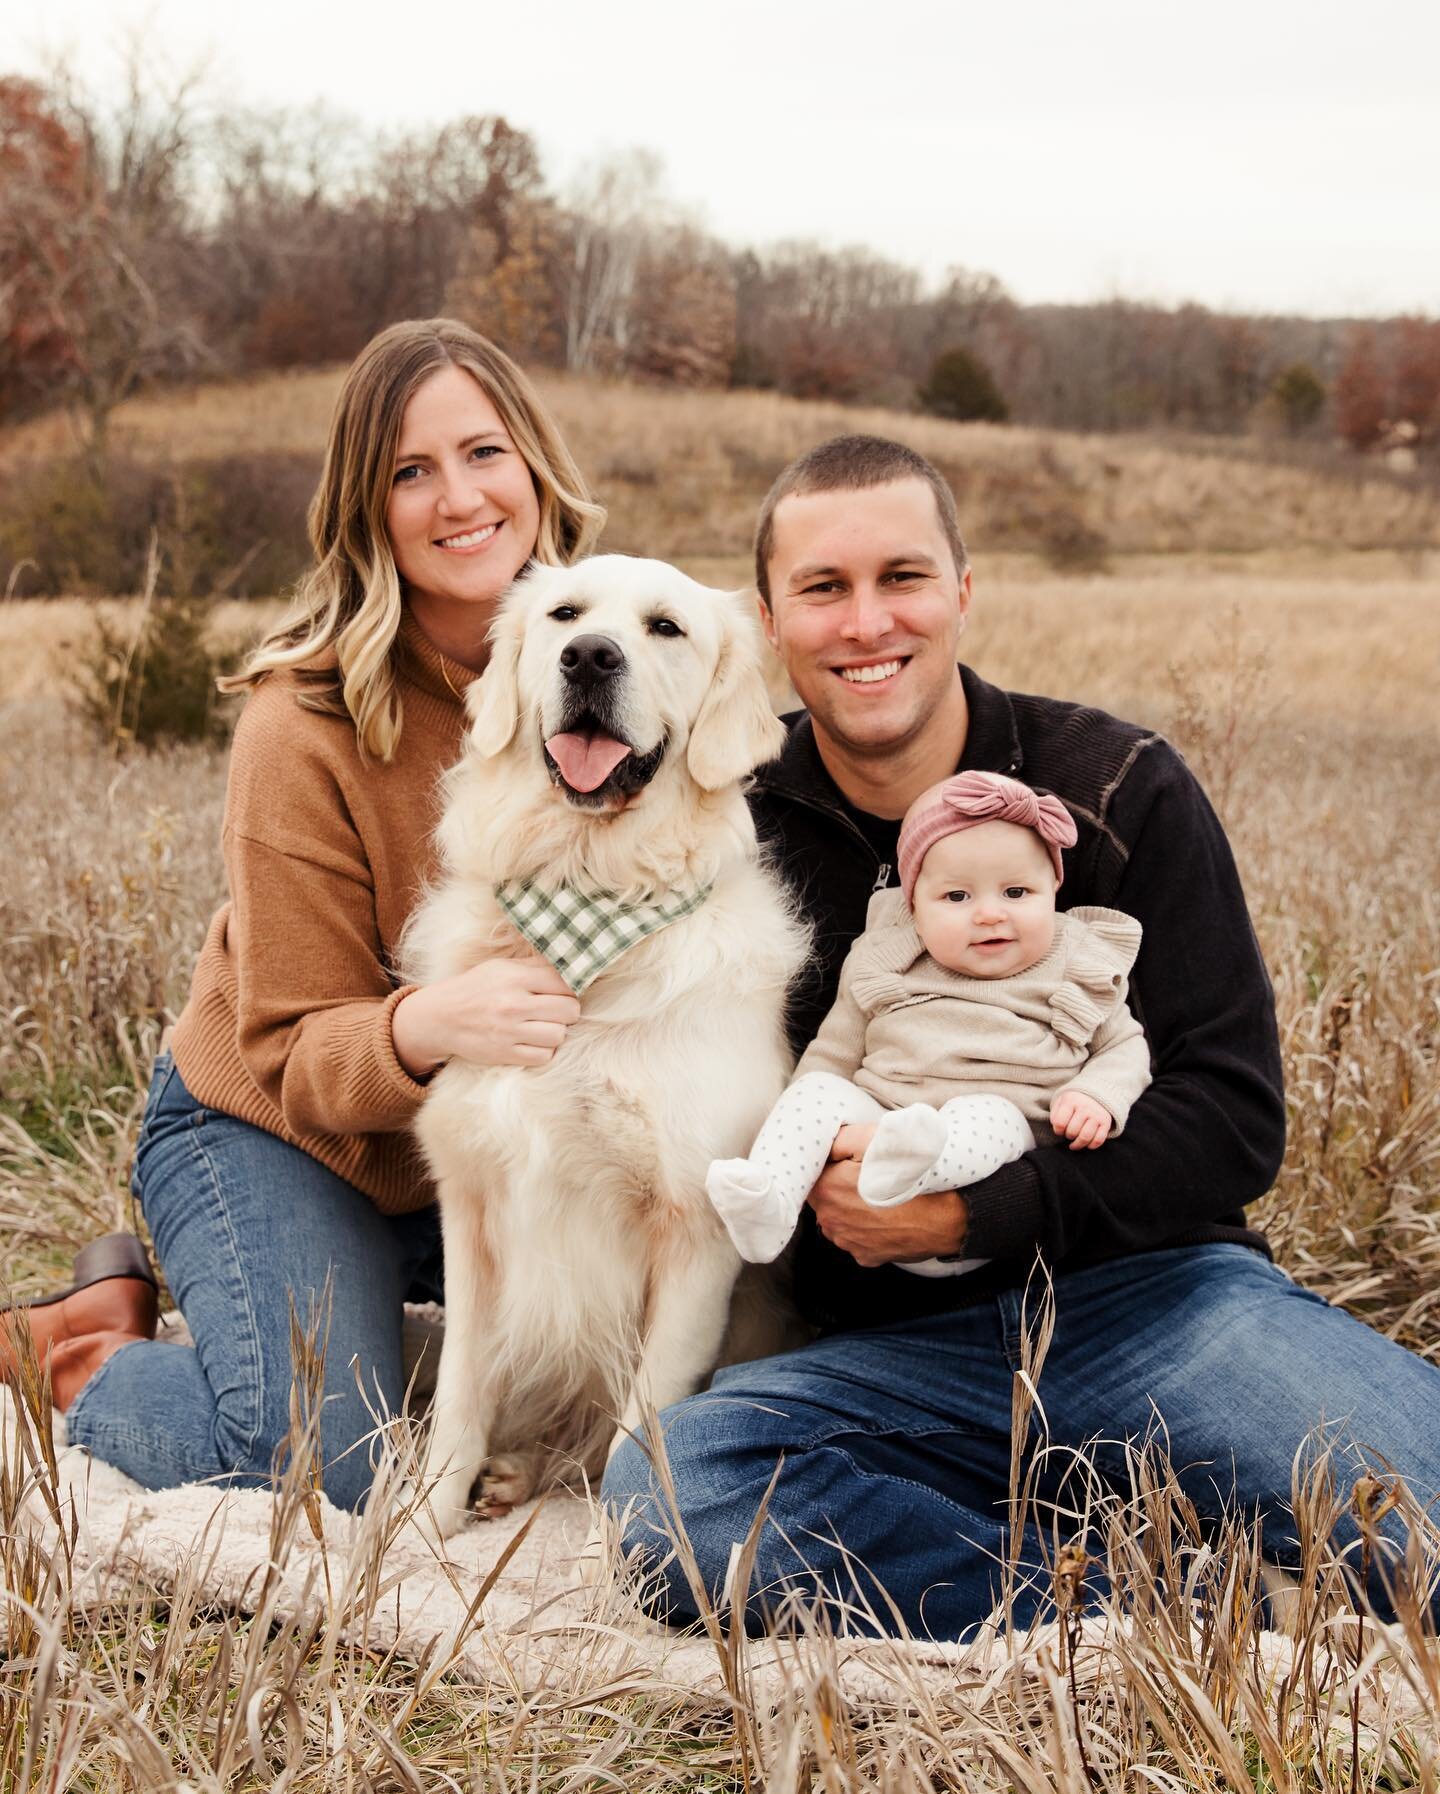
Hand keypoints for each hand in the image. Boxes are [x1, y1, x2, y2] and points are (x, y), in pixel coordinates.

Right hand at [393, 953, 580, 1075]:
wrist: (441, 1017)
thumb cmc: (475, 988)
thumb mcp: (501, 968)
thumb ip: (534, 967)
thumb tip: (570, 965)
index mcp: (515, 978)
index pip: (565, 983)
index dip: (570, 989)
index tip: (563, 993)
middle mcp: (514, 1004)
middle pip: (570, 1010)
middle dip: (568, 1011)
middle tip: (557, 1011)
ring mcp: (509, 1031)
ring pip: (559, 1035)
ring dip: (556, 1031)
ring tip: (544, 1026)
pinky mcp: (505, 1054)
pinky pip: (544, 1056)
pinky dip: (543, 1050)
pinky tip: (533, 1041)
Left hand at [806, 1124, 967, 1266]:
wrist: (945, 1217)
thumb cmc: (910, 1178)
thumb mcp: (874, 1142)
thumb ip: (840, 1140)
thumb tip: (826, 1143)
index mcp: (827, 1189)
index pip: (812, 1173)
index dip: (829, 1166)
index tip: (846, 1162)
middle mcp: (829, 1220)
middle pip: (823, 1198)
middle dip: (838, 1188)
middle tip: (864, 1178)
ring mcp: (847, 1241)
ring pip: (839, 1219)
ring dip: (850, 1210)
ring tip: (877, 1198)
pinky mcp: (864, 1256)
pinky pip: (857, 1238)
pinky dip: (867, 1228)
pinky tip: (885, 1218)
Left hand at [1050, 1089, 1112, 1150]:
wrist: (1094, 1095)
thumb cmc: (1073, 1103)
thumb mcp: (1060, 1103)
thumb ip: (1055, 1115)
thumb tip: (1058, 1129)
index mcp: (1071, 1100)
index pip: (1060, 1123)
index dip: (1058, 1130)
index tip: (1060, 1130)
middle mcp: (1085, 1107)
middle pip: (1072, 1132)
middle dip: (1068, 1136)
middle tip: (1069, 1134)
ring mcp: (1097, 1114)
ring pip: (1085, 1137)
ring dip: (1078, 1144)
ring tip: (1074, 1143)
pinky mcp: (1106, 1122)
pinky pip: (1098, 1140)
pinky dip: (1091, 1145)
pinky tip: (1086, 1144)